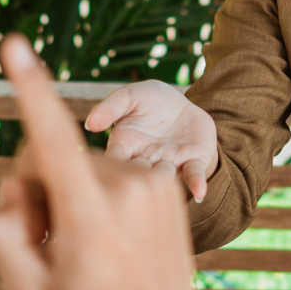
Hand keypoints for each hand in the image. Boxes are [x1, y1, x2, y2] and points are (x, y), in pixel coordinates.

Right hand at [0, 39, 221, 289]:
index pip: (52, 141)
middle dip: (36, 191)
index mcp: (90, 217)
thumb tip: (14, 192)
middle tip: (44, 244)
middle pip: (51, 158)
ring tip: (82, 249)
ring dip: (67, 195)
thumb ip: (0, 235)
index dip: (31, 90)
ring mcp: (150, 182)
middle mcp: (125, 189)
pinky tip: (106, 240)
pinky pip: (107, 173)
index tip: (16, 46)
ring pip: (79, 165)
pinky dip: (96, 196)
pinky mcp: (165, 183)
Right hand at [84, 80, 221, 200]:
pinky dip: (196, 184)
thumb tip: (90, 124)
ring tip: (166, 170)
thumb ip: (110, 107)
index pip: (110, 165)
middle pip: (136, 179)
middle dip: (137, 180)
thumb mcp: (129, 96)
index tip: (107, 174)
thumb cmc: (149, 101)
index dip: (108, 172)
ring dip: (164, 180)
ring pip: (165, 179)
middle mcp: (144, 162)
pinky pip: (193, 176)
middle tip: (137, 173)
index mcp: (123, 149)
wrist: (182, 105)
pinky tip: (199, 193)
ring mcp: (168, 165)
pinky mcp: (192, 162)